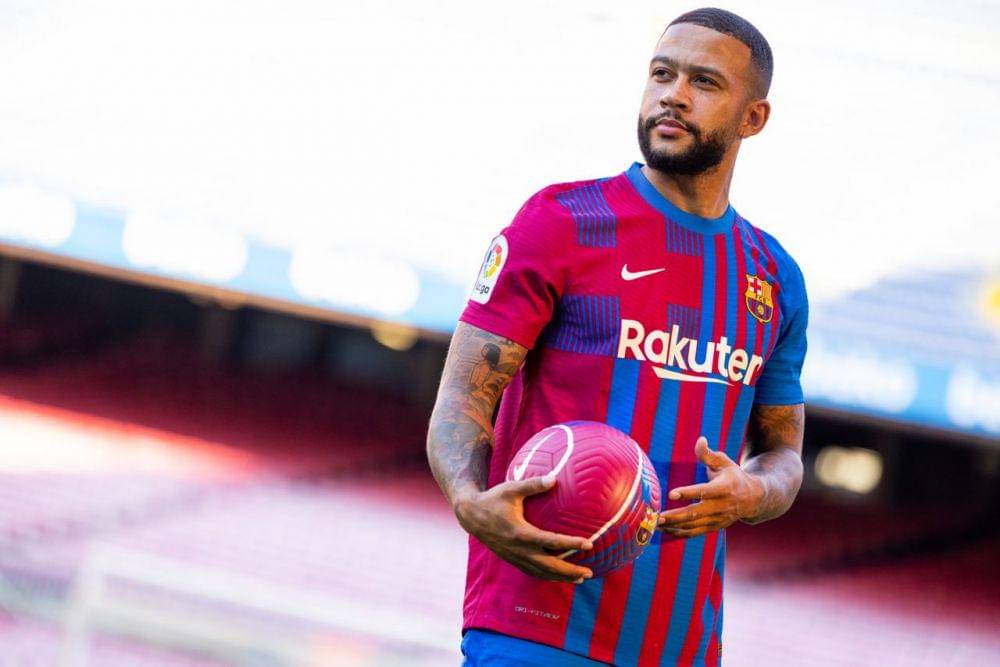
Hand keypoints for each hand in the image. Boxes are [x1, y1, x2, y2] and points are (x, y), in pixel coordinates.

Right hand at [454, 475, 593, 582]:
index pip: (552, 541)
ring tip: (580, 577)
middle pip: (549, 565)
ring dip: (561, 577)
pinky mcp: (511, 559)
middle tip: (589, 572)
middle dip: (570, 571)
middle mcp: (518, 549)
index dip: (571, 543)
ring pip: (541, 572)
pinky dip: (547, 575)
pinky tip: (558, 575)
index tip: (589, 543)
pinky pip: (532, 571)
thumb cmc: (493, 499)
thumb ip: (533, 484)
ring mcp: (514, 557)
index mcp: (521, 533)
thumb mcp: (511, 489)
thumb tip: (554, 477)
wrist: (471, 515)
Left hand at [658, 436, 764, 537]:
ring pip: (694, 526)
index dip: (688, 493)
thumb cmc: (733, 476)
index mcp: (723, 488)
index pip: (704, 491)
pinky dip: (680, 533)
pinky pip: (695, 532)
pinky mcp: (714, 527)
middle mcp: (721, 506)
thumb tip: (700, 439)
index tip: (671, 494)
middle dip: (676, 516)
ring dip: (674, 526)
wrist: (753, 499)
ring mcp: (717, 519)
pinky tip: (665, 530)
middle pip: (695, 513)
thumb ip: (708, 454)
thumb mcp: (724, 462)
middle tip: (658, 516)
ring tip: (656, 523)